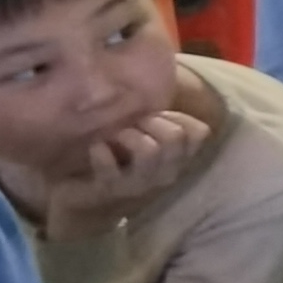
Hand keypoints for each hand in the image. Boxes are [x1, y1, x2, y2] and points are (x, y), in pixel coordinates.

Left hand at [39, 108, 221, 238]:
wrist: (83, 204)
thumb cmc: (116, 164)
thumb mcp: (142, 141)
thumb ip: (155, 122)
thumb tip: (156, 78)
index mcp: (177, 159)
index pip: (199, 132)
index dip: (179, 116)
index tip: (156, 115)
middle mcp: (165, 173)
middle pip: (176, 137)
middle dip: (153, 121)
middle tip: (134, 122)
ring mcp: (139, 185)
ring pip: (150, 150)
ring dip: (129, 134)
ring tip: (115, 134)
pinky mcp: (110, 191)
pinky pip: (110, 167)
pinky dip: (101, 152)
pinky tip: (96, 148)